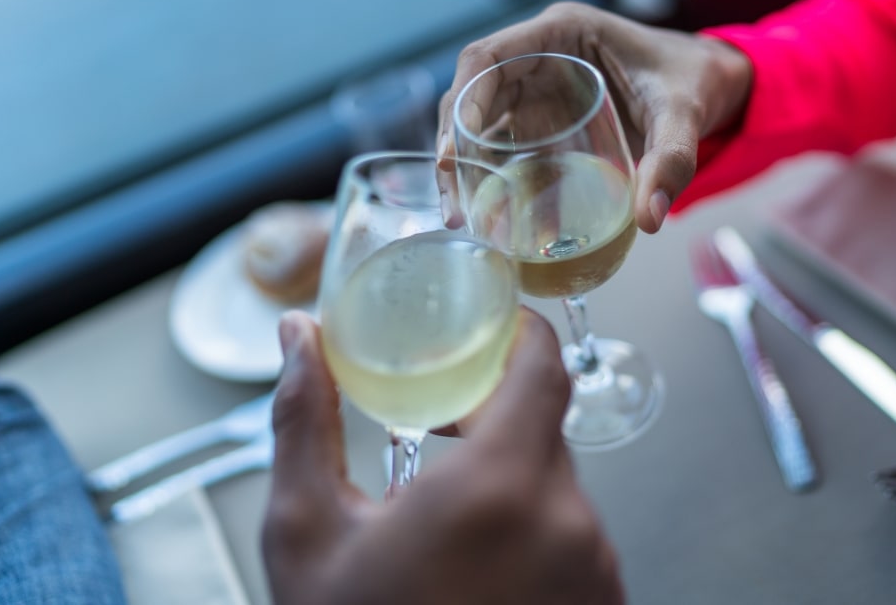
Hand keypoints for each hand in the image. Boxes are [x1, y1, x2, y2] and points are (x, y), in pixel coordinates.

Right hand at [263, 309, 623, 604]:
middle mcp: (569, 523)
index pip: (543, 367)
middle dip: (492, 415)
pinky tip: (477, 563)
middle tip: (439, 422)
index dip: (519, 332)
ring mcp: (596, 571)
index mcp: (501, 487)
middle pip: (543, 428)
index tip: (489, 324)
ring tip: (443, 513)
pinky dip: (530, 528)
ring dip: (507, 480)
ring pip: (556, 486)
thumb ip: (306, 419)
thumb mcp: (308, 532)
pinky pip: (572, 538)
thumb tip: (298, 337)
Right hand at [436, 1, 751, 232]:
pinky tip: (490, 215)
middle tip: (453, 203)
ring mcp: (537, 89)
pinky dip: (493, 177)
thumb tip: (647, 219)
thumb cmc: (694, 81)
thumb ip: (672, 160)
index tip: (453, 149)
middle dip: (453, 146)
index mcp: (562, 33)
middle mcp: (539, 57)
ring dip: (464, 167)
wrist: (713, 85)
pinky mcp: (544, 119)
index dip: (462, 101)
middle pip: (471, 95)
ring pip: (480, 123)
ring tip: (461, 218)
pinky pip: (506, 145)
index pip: (486, 57)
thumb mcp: (685, 114)